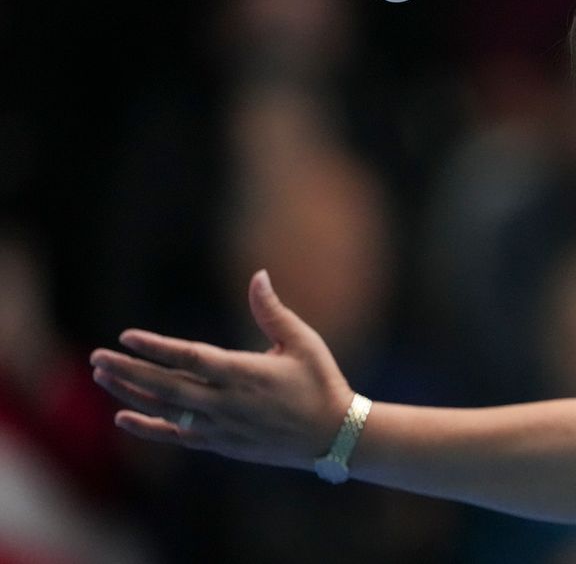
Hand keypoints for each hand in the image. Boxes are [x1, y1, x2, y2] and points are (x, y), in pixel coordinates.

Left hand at [90, 270, 354, 470]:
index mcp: (246, 374)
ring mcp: (222, 426)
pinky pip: (177, 436)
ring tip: (102, 378)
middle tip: (97, 358)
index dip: (156, 348)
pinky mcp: (222, 444)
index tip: (127, 337)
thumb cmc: (321, 382)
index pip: (191, 358)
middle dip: (128, 371)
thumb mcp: (302, 342)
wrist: (334, 435)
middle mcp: (228, 402)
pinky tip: (123, 417)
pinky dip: (148, 428)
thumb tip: (258, 275)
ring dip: (131, 394)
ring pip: (166, 410)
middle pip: (167, 386)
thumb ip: (273, 311)